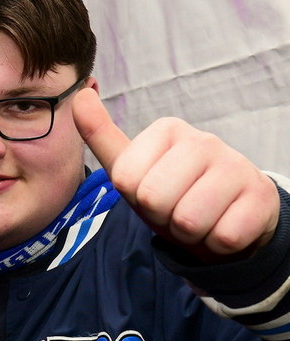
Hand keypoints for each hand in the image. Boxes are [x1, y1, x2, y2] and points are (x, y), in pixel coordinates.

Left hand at [72, 88, 279, 260]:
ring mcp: (236, 165)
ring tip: (198, 217)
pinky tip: (223, 225)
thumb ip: (100, 135)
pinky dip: (217, 243)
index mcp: (167, 130)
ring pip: (188, 222)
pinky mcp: (261, 196)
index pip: (126, 181)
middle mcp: (203, 140)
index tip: (152, 192)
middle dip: (160, 217)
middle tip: (175, 208)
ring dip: (188, 233)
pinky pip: (223, 238)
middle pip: (154, 200)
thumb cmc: (171, 191)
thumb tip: (79, 96)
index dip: (136, 199)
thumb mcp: (131, 168)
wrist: (225, 216)